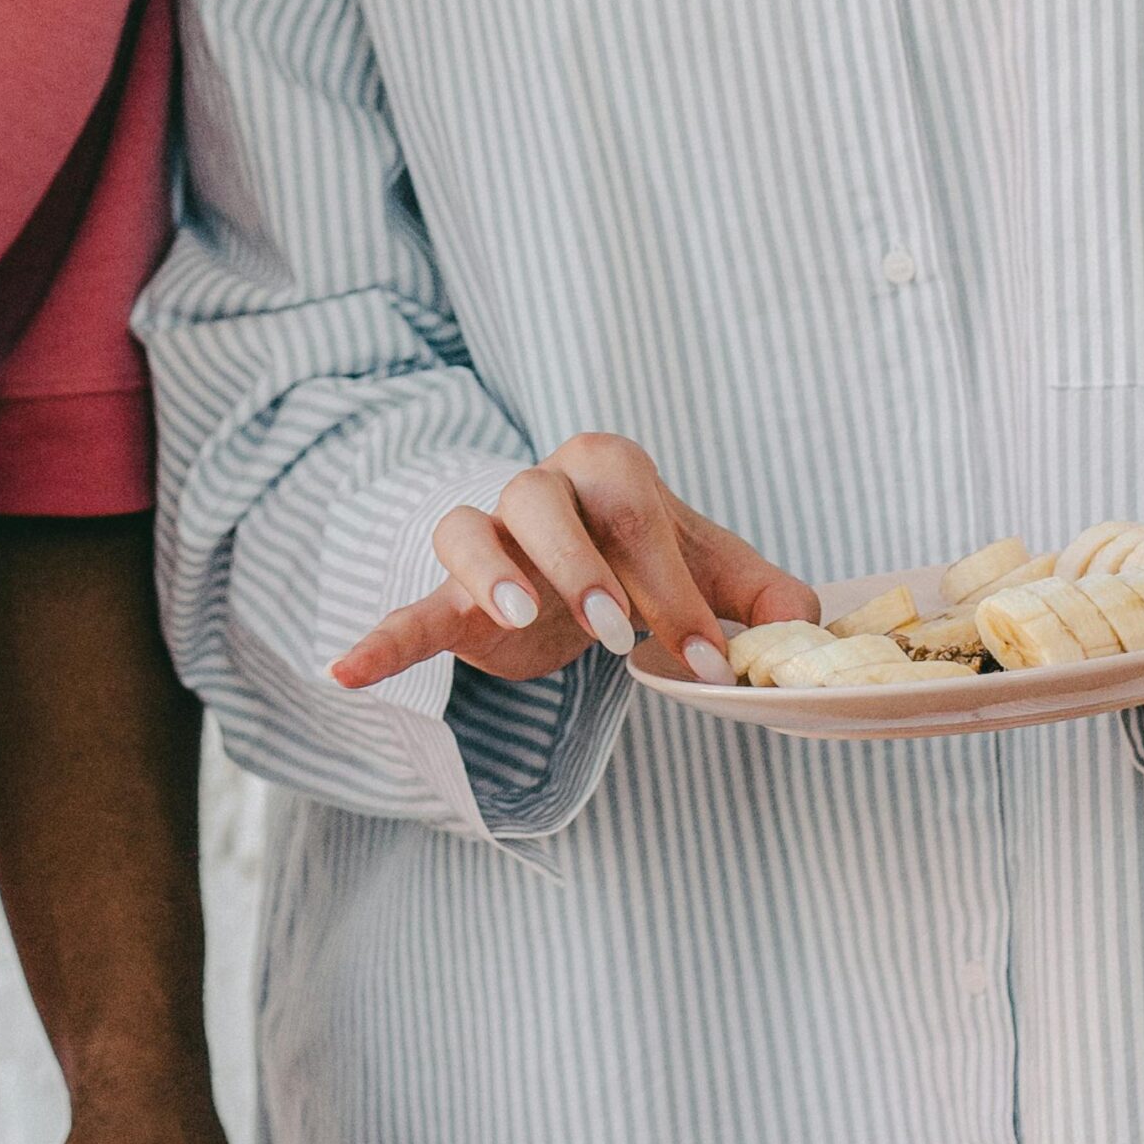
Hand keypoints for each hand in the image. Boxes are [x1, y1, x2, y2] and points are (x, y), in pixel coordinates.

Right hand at [327, 432, 819, 692]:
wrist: (576, 566)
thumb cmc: (645, 558)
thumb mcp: (710, 571)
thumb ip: (764, 594)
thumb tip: (799, 631)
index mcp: (610, 469)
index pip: (640, 516)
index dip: (676, 591)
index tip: (710, 665)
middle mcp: (541, 489)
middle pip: (546, 500)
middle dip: (581, 564)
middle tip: (616, 633)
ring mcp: (488, 538)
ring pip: (470, 528)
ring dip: (493, 571)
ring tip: (518, 620)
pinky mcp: (451, 595)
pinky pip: (410, 607)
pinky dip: (379, 641)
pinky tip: (344, 675)